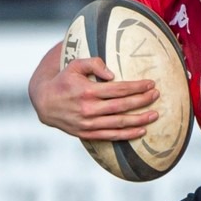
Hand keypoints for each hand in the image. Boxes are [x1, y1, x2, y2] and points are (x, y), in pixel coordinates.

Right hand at [30, 54, 159, 141]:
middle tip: (156, 95)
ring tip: (155, 115)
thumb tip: (113, 74)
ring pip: (120, 123)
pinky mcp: (87, 134)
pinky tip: (141, 131)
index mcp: (87, 91)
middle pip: (123, 106)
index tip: (150, 83)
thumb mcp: (74, 65)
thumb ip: (93, 63)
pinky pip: (111, 136)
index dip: (137, 87)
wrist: (44, 103)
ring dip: (139, 119)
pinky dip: (128, 135)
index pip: (119, 89)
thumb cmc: (63, 80)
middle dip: (142, 100)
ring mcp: (88, 123)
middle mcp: (89, 108)